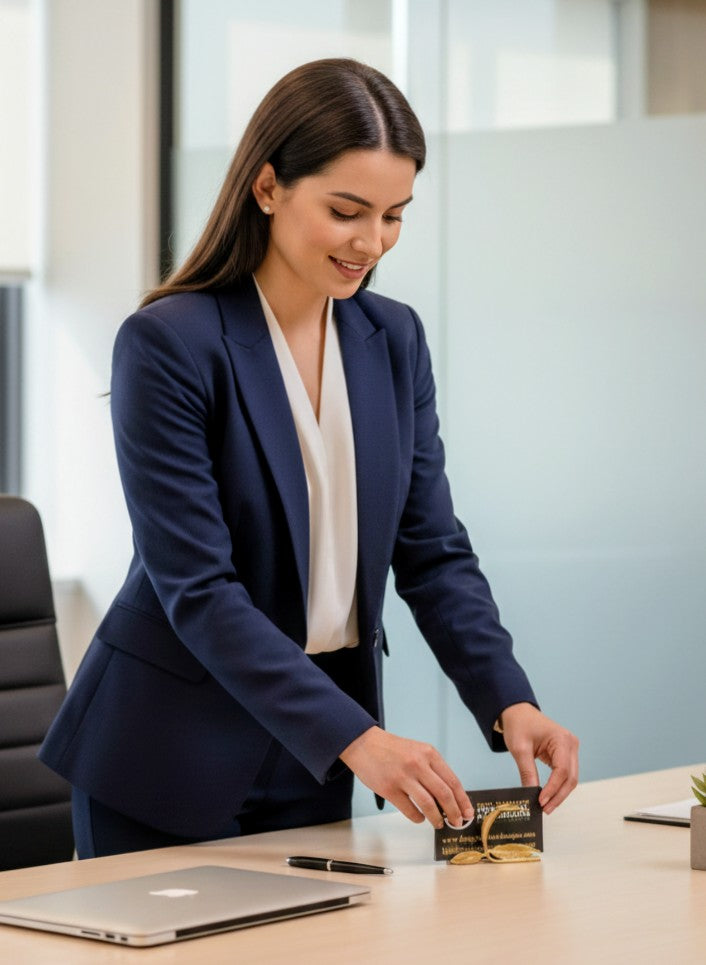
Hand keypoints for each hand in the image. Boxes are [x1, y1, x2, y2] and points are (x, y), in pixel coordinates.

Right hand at [339, 726, 473, 828]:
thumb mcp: (417, 751)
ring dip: (436, 818)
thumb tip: (449, 796)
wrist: (363, 743)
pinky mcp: (389, 789)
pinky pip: (410, 810)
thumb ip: (432, 769)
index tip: (468, 812)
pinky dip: (418, 818)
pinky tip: (420, 818)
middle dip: (454, 812)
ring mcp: (403, 777)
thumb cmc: (391, 749)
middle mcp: (418, 764)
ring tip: (439, 823)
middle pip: (444, 794)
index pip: (452, 780)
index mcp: (428, 753)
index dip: (462, 800)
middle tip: (457, 822)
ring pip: (428, 804)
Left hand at [499, 703, 578, 813]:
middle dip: (558, 795)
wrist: (517, 713)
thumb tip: (530, 795)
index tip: (541, 801)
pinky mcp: (565, 754)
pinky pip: (565, 774)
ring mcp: (570, 749)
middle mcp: (571, 744)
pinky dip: (557, 786)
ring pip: (570, 778)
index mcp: (562, 739)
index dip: (553, 788)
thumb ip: (527, 772)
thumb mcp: (519, 749)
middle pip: (571, 777)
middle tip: (545, 809)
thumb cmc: (519, 725)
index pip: (562, 770)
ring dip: (559, 793)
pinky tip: (548, 796)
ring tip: (546, 806)